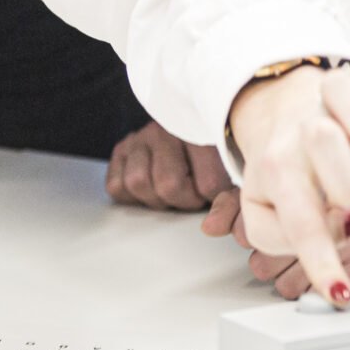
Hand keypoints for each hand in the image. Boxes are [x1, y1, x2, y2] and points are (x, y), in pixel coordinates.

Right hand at [106, 120, 232, 211]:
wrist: (193, 123)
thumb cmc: (214, 152)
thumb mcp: (232, 169)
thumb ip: (233, 199)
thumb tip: (214, 225)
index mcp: (203, 131)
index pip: (208, 184)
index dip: (210, 198)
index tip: (213, 191)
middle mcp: (168, 130)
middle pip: (168, 185)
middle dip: (182, 200)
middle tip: (191, 193)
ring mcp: (142, 137)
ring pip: (137, 182)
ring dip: (155, 197)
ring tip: (170, 190)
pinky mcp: (122, 148)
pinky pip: (116, 185)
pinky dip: (131, 195)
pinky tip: (150, 186)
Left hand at [219, 42, 349, 304]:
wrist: (276, 108)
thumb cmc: (283, 167)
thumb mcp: (266, 211)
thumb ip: (287, 234)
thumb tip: (338, 229)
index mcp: (276, 169)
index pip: (298, 220)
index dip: (322, 260)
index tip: (340, 292)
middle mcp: (304, 130)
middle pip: (325, 143)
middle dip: (344, 183)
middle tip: (344, 195)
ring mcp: (333, 99)